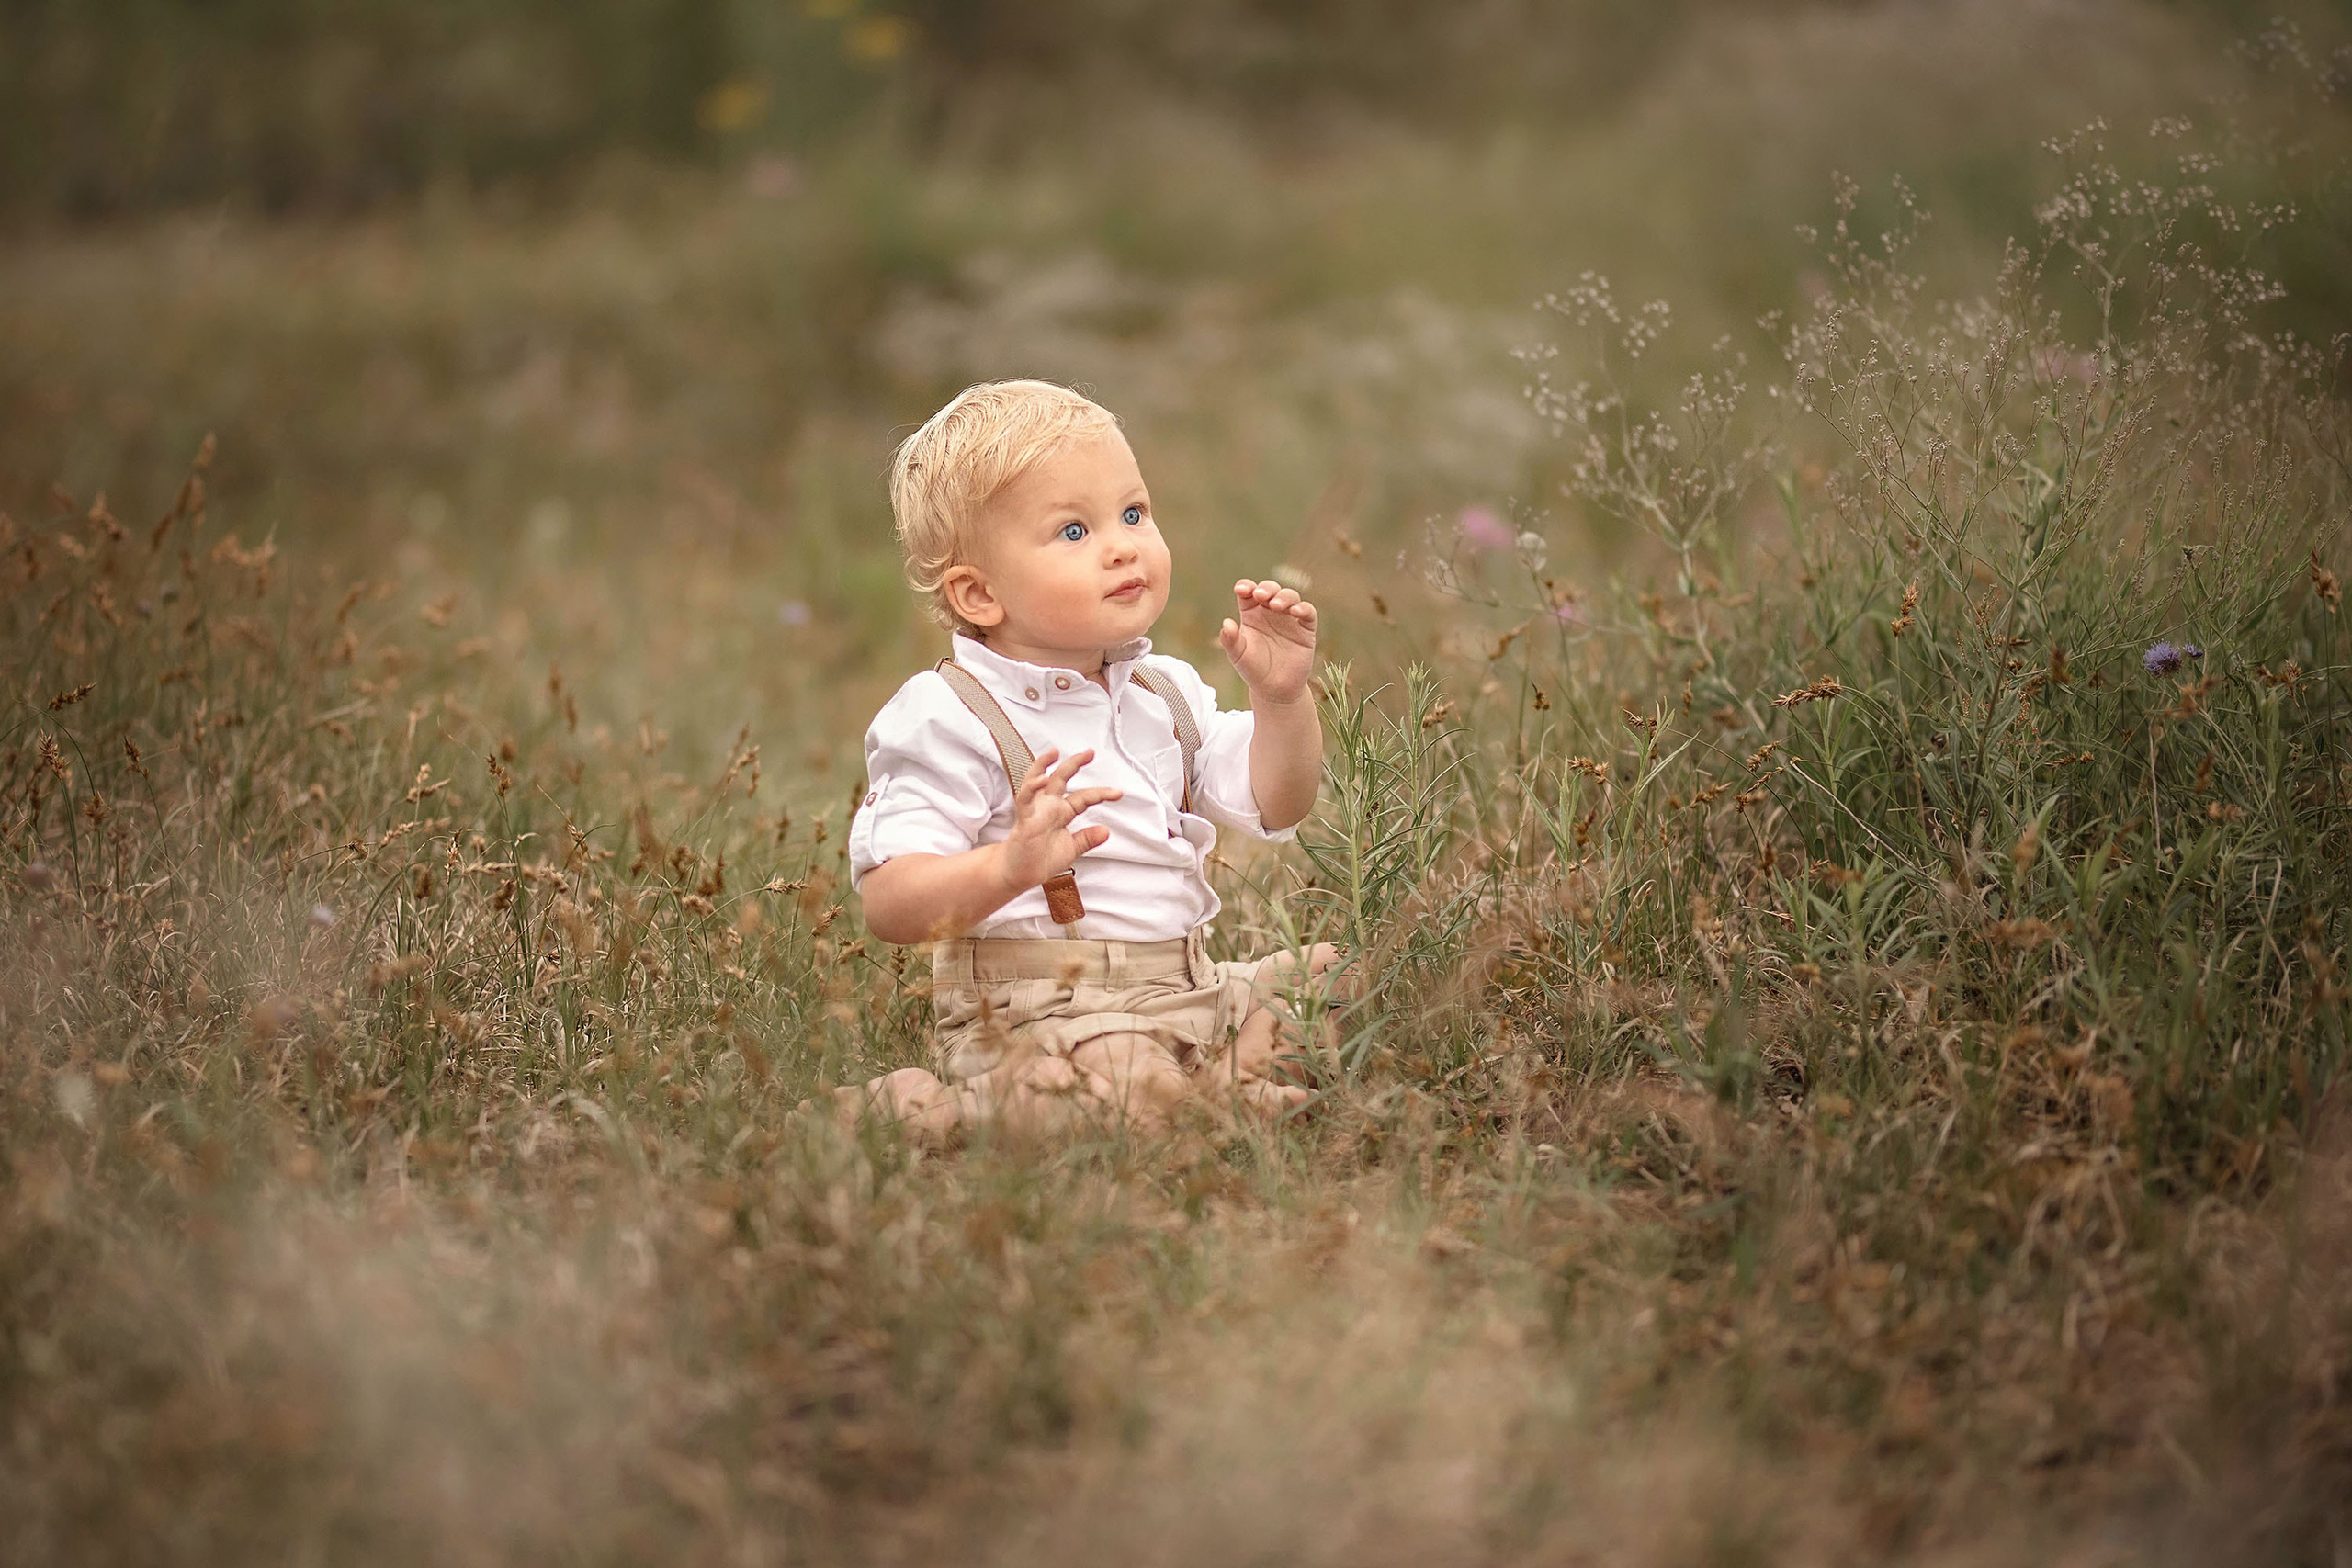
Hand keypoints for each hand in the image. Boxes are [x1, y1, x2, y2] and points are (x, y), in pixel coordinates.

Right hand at [998, 748, 1121, 891]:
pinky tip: (1042, 779)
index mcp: (1061, 812)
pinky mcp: (1024, 819)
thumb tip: (1106, 831)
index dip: (1100, 793)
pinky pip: (1025, 799)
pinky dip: (1032, 788)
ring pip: (1037, 781)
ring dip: (1043, 765)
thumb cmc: (1040, 860)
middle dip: (1074, 763)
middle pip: (1061, 778)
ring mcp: (1035, 810)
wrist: (1020, 875)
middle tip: (1089, 752)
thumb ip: (1088, 839)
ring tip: (1054, 753)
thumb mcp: (1072, 849)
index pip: (1083, 797)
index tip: (1118, 793)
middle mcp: (1048, 807)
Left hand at [1219, 579, 1318, 702]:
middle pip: (1270, 589)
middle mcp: (1270, 612)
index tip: (1241, 590)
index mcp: (1252, 614)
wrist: (1275, 689)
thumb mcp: (1238, 655)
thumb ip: (1230, 640)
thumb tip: (1226, 623)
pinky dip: (1303, 608)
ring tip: (1276, 605)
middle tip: (1260, 595)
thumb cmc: (1253, 670)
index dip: (1246, 586)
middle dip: (1266, 588)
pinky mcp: (1305, 629)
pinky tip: (1295, 612)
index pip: (1249, 593)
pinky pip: (1308, 612)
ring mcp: (1289, 619)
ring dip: (1283, 597)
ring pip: (1290, 596)